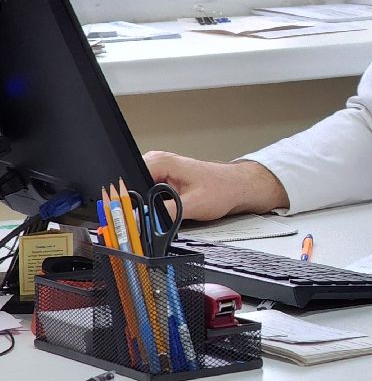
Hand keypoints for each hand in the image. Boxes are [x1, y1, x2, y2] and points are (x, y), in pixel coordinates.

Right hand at [141, 152, 288, 221]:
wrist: (237, 187)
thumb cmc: (222, 190)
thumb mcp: (192, 205)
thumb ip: (165, 213)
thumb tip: (142, 220)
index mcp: (161, 162)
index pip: (128, 179)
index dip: (126, 199)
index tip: (129, 215)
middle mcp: (158, 161)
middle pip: (131, 185)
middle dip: (136, 203)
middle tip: (148, 217)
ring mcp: (160, 168)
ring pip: (139, 190)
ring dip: (146, 203)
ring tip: (164, 209)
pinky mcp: (164, 177)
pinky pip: (148, 190)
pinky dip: (153, 202)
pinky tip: (166, 207)